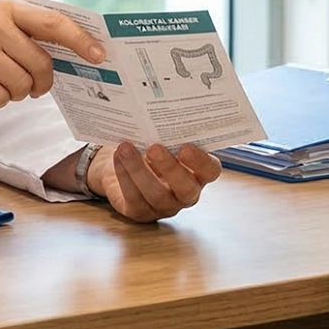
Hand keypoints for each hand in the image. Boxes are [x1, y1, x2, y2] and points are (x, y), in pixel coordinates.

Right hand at [0, 0, 104, 133]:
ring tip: (2, 82)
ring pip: (22, 85)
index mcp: (8, 7)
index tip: (99, 56)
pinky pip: (1, 98)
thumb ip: (31, 31)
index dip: (80, 40)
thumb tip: (79, 49)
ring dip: (18, 92)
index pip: (54, 22)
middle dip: (43, 82)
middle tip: (37, 87)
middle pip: (41, 63)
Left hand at [86, 142, 221, 221]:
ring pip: (156, 194)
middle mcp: (186, 193)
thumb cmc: (154, 148)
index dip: (201, 161)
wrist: (127, 164)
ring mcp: (164, 206)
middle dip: (170, 168)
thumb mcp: (166, 141)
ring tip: (126, 148)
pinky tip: (118, 157)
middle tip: (154, 148)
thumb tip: (160, 116)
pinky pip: (133, 197)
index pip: (210, 171)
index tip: (185, 147)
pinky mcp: (140, 212)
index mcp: (199, 173)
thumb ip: (171, 135)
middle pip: (186, 188)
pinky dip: (124, 175)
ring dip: (139, 169)